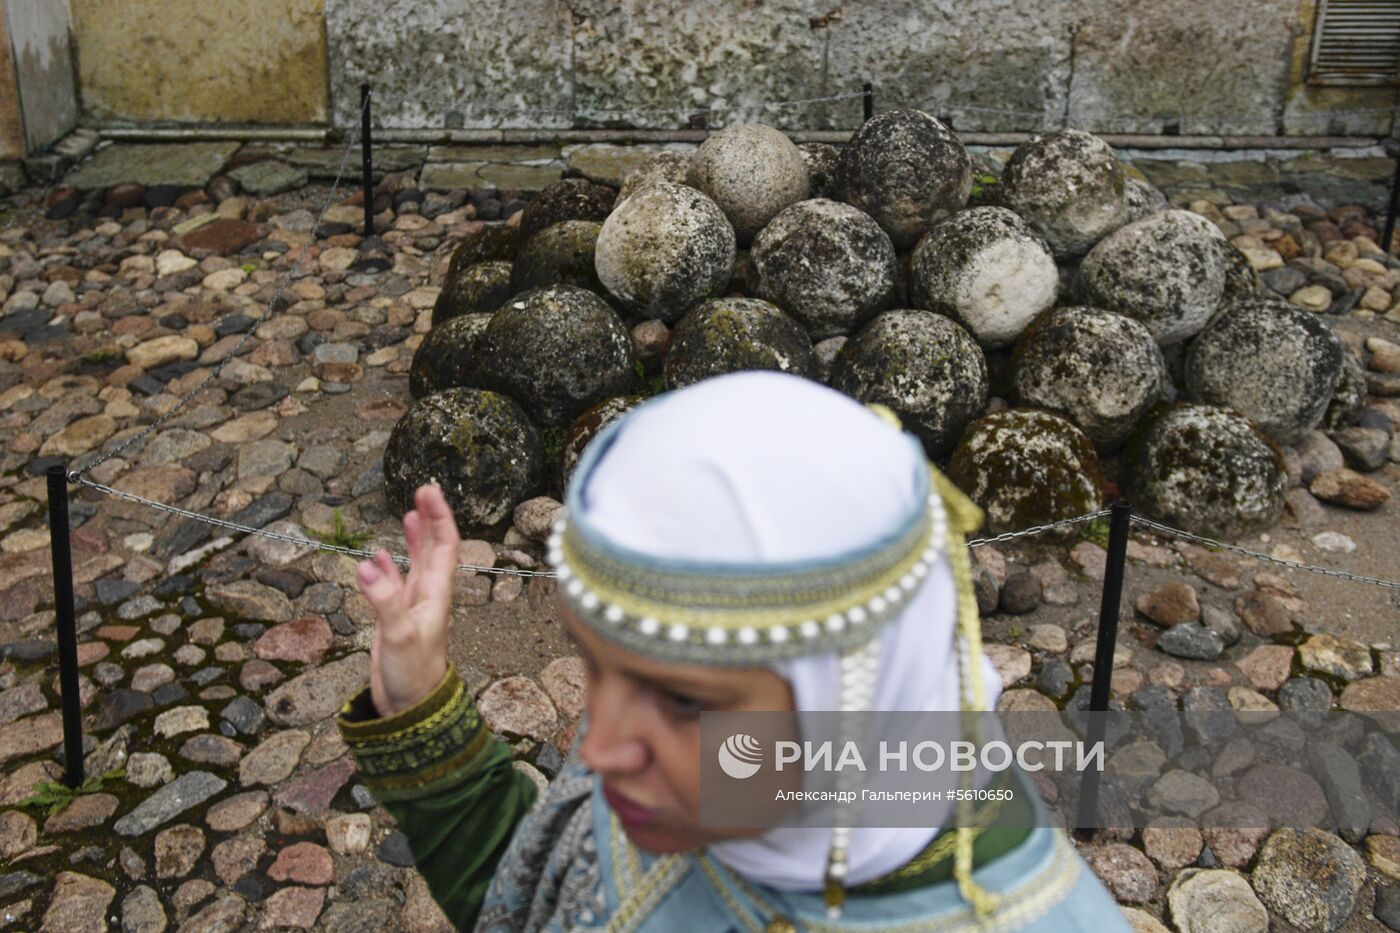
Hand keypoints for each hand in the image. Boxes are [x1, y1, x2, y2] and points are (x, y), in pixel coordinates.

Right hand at [356, 483, 460, 716]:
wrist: (410, 710)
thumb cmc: (413, 675)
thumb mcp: (399, 635)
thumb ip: (385, 600)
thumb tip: (366, 563)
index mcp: (437, 593)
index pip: (444, 544)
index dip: (439, 516)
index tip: (428, 490)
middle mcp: (428, 595)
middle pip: (433, 547)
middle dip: (429, 518)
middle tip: (422, 489)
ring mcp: (412, 606)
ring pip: (415, 563)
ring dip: (414, 538)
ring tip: (409, 513)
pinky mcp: (395, 619)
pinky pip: (393, 585)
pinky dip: (387, 567)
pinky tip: (377, 556)